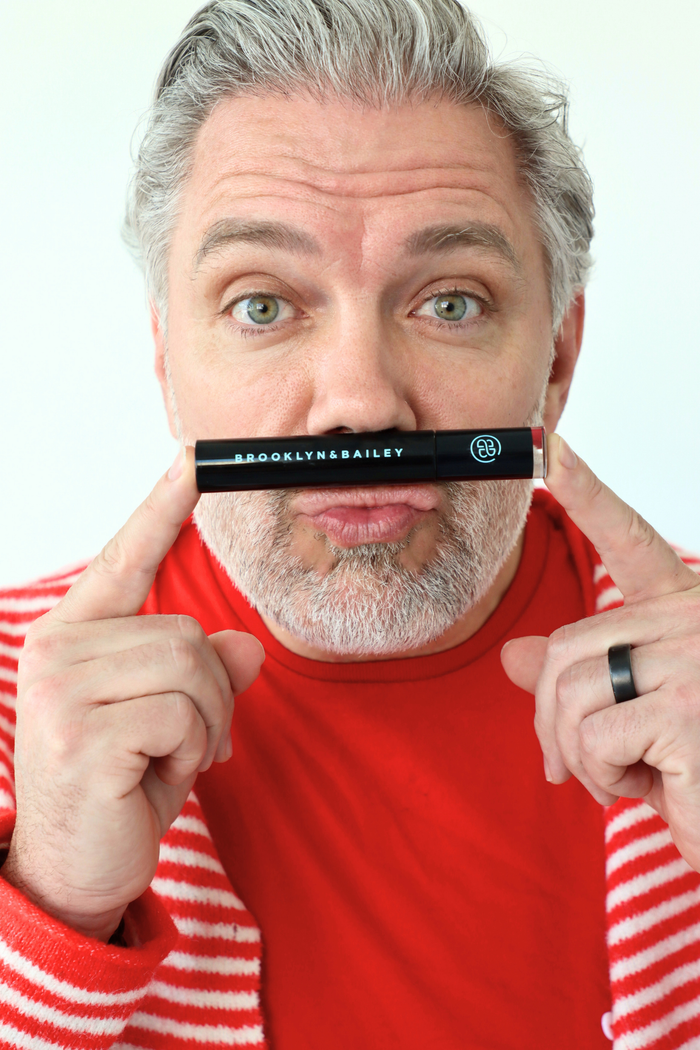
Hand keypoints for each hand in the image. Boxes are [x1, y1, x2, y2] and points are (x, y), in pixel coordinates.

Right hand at [2, 447, 263, 939]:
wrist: (73, 874)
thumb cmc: (118, 789)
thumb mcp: (173, 725)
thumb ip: (206, 677)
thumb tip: (248, 646)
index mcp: (74, 634)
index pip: (124, 558)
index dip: (163, 507)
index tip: (195, 459)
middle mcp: (56, 648)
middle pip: (186, 631)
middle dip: (211, 694)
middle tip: (187, 743)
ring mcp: (61, 689)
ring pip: (191, 665)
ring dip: (204, 722)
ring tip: (170, 758)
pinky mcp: (80, 733)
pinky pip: (183, 713)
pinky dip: (192, 749)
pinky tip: (153, 776)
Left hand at [502, 434, 699, 869]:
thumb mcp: (634, 718)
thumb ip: (579, 681)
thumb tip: (514, 656)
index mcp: (683, 611)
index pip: (628, 538)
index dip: (587, 490)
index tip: (550, 444)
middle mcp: (694, 619)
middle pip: (566, 646)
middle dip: (551, 719)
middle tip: (573, 765)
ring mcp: (694, 659)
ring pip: (567, 689)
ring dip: (578, 755)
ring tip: (627, 776)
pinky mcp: (686, 711)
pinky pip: (590, 737)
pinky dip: (602, 778)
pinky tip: (652, 790)